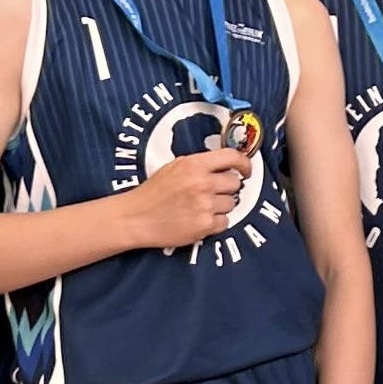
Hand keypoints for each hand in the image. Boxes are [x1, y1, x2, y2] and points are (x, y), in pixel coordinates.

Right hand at [122, 146, 251, 249]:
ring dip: (221, 206)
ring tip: (201, 207)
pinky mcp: (205, 226)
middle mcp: (202, 183)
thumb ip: (201, 164)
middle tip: (211, 193)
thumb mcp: (175, 166)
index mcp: (194, 165)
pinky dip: (216, 222)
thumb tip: (226, 165)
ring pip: (232, 204)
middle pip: (235, 184)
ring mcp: (205, 205)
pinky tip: (199, 218)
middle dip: (226, 189)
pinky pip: (225, 222)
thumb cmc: (154, 192)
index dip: (244, 164)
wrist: (136, 217)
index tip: (246, 170)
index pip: (232, 157)